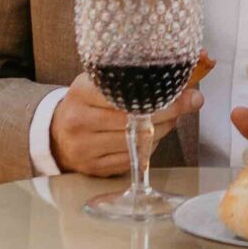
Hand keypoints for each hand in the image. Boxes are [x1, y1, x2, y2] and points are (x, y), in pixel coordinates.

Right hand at [48, 71, 202, 175]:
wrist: (58, 134)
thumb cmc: (87, 104)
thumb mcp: (102, 83)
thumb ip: (136, 79)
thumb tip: (186, 82)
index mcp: (81, 92)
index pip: (127, 93)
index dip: (160, 94)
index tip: (186, 91)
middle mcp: (79, 121)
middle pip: (135, 119)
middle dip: (169, 112)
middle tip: (189, 103)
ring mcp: (86, 148)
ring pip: (137, 141)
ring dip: (162, 130)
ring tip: (169, 119)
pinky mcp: (95, 168)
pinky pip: (134, 158)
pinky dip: (149, 147)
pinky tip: (151, 136)